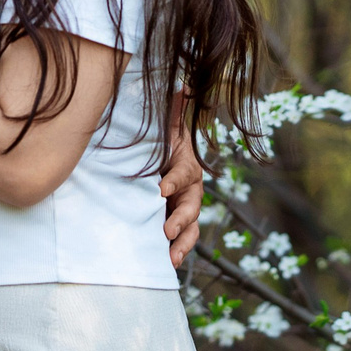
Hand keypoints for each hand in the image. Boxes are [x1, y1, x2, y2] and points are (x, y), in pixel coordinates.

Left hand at [162, 109, 204, 265]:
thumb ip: (173, 110)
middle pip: (191, 207)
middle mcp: (191, 192)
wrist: (159, 165)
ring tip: (172, 258)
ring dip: (182, 244)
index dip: (174, 180)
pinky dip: (175, 254)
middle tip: (166, 230)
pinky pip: (180, 242)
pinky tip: (165, 267)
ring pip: (190, 230)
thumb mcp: (165, 128)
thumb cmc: (161, 146)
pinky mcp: (176, 227)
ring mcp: (184, 212)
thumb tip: (183, 84)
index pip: (183, 174)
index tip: (160, 188)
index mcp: (188, 167)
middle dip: (180, 220)